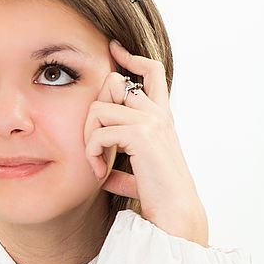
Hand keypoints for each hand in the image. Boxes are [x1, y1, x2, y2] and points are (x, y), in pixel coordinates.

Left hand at [83, 39, 208, 245]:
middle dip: (92, 112)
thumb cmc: (157, 197)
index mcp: (161, 117)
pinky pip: (99, 131)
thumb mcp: (136, 175)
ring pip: (99, 108)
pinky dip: (92, 152)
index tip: (114, 49)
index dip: (131, 57)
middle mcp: (158, 114)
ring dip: (88, 137)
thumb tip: (103, 173)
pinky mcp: (142, 135)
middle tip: (92, 145)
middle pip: (114, 83)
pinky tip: (99, 172)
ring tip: (95, 163)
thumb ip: (121, 168)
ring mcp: (152, 121)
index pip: (151, 71)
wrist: (174, 213)